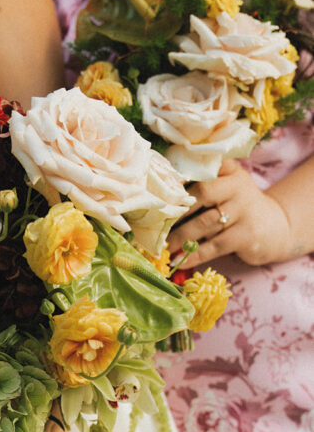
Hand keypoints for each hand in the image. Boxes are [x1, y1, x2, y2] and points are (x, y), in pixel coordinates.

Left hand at [168, 159, 291, 268]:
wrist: (276, 227)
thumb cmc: (237, 208)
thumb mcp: (225, 188)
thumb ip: (201, 186)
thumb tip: (159, 201)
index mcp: (229, 170)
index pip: (200, 170)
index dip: (178, 181)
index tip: (156, 193)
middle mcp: (238, 185)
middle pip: (202, 193)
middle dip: (176, 211)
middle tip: (155, 224)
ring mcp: (244, 209)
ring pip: (206, 222)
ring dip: (181, 237)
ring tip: (163, 247)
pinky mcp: (247, 234)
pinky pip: (215, 246)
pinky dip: (194, 255)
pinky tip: (178, 261)